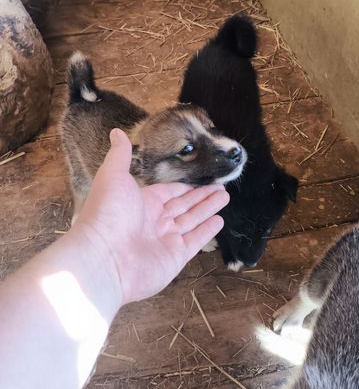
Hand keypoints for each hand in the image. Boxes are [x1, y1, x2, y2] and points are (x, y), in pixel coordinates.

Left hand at [73, 128, 228, 303]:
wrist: (103, 257)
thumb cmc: (108, 213)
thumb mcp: (113, 175)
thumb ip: (121, 155)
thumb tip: (117, 132)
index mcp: (143, 202)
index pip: (170, 192)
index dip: (186, 186)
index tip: (202, 178)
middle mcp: (155, 221)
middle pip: (185, 205)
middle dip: (202, 196)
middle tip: (222, 187)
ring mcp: (166, 240)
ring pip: (193, 220)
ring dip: (209, 209)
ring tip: (225, 197)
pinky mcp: (175, 257)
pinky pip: (195, 240)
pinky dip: (207, 231)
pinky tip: (219, 221)